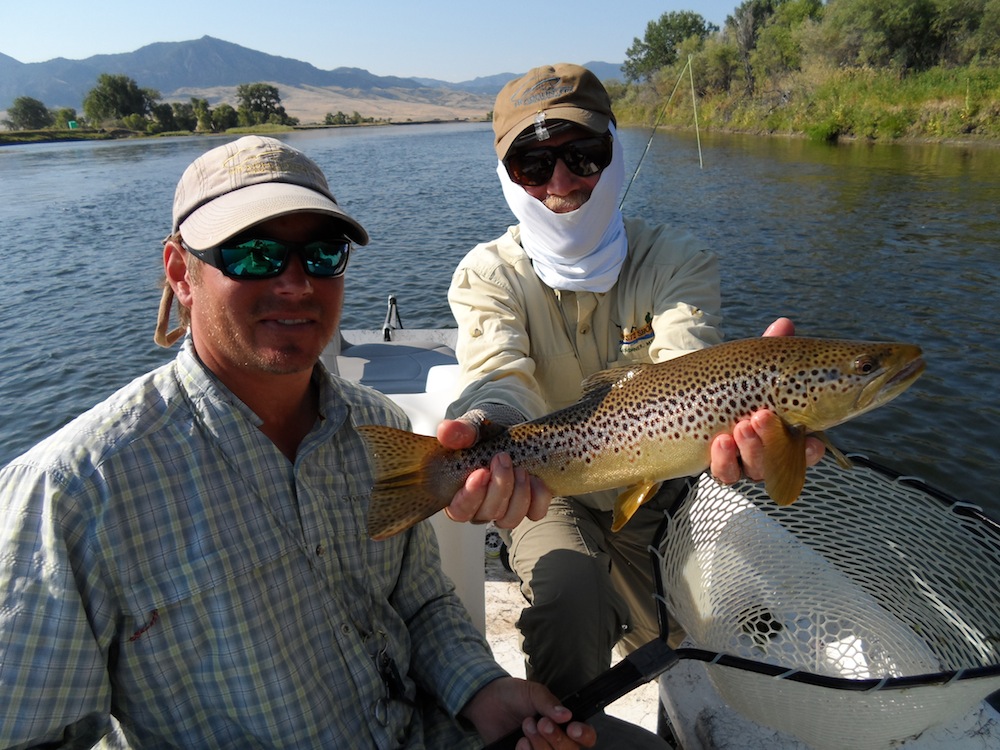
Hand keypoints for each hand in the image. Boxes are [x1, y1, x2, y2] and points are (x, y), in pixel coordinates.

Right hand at [436, 418, 551, 528]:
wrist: (507, 436)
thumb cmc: (483, 438)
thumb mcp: (471, 431)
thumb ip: (458, 432)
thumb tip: (446, 431)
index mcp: (459, 495)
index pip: (460, 510)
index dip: (470, 496)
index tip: (481, 472)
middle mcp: (480, 509)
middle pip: (488, 513)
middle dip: (499, 486)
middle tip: (503, 458)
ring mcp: (505, 511)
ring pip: (510, 518)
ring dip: (518, 493)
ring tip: (520, 468)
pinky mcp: (527, 508)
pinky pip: (535, 513)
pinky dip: (538, 497)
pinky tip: (535, 478)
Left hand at [460, 676, 596, 747]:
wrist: (485, 702)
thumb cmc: (514, 695)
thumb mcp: (532, 692)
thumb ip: (549, 703)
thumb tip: (567, 715)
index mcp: (564, 724)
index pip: (586, 737)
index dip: (584, 735)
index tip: (572, 729)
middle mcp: (556, 742)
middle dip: (557, 739)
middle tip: (540, 723)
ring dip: (541, 747)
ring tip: (526, 728)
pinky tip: (520, 743)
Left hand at [709, 317, 824, 482]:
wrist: (689, 394)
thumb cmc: (733, 381)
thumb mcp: (752, 365)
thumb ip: (770, 349)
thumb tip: (784, 324)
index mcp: (784, 431)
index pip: (804, 448)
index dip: (810, 450)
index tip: (812, 442)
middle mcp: (767, 451)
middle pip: (779, 460)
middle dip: (772, 441)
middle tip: (762, 417)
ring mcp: (742, 460)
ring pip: (754, 469)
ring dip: (751, 448)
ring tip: (742, 425)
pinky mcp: (717, 465)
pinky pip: (725, 473)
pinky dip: (724, 459)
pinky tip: (720, 441)